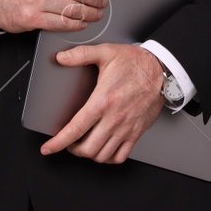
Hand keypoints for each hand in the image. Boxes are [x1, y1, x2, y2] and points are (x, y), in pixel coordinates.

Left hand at [40, 43, 165, 163]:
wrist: (162, 70)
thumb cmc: (136, 63)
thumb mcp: (107, 52)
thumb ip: (81, 54)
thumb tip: (61, 58)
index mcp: (103, 101)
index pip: (76, 129)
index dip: (59, 142)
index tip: (48, 148)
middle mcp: (114, 118)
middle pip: (87, 148)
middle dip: (72, 149)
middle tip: (68, 142)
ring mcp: (126, 128)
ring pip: (102, 155)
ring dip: (89, 154)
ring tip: (84, 145)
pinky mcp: (136, 132)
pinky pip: (120, 156)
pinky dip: (108, 158)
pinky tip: (103, 150)